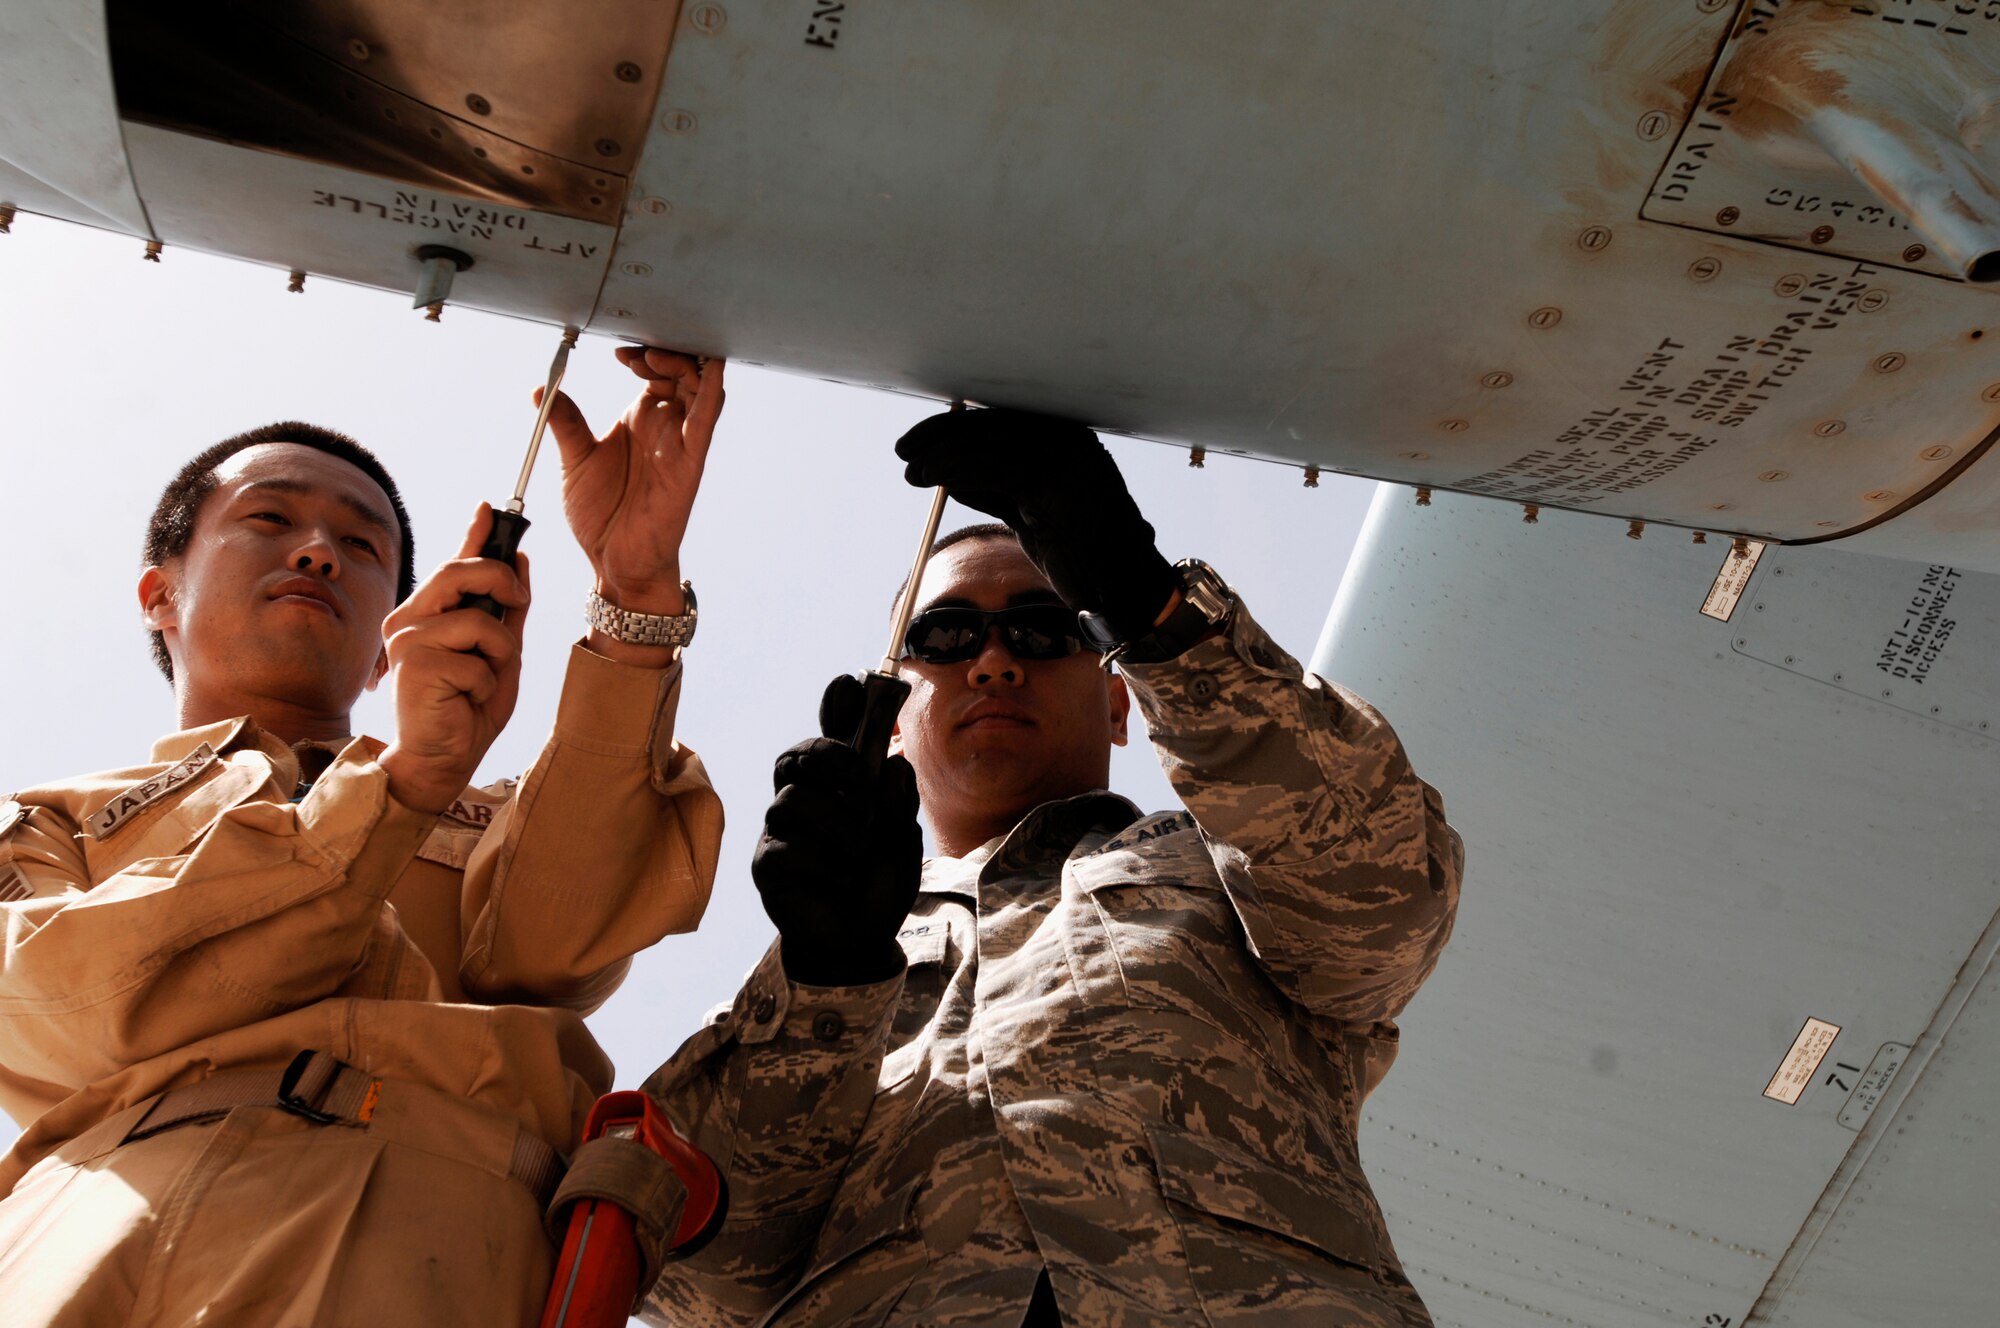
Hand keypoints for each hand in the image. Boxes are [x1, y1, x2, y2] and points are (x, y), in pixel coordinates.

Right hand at [378, 506, 529, 813]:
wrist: (442, 760)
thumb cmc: (467, 709)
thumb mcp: (500, 654)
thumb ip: (508, 611)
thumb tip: (520, 560)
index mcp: (428, 613)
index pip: (453, 563)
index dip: (474, 534)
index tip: (490, 508)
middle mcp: (409, 620)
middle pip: (459, 572)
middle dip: (501, 581)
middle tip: (519, 601)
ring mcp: (407, 641)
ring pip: (478, 620)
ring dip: (499, 653)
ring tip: (484, 679)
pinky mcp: (416, 666)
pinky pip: (476, 659)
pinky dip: (486, 683)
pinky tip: (466, 701)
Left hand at [544, 346, 724, 616]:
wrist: (615, 561)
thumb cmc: (601, 516)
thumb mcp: (575, 459)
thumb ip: (565, 420)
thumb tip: (541, 388)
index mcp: (640, 420)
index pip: (656, 371)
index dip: (644, 352)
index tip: (620, 352)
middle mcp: (664, 426)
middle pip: (682, 370)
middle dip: (664, 351)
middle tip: (637, 352)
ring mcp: (680, 442)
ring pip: (700, 387)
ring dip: (684, 364)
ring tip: (655, 358)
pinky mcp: (690, 461)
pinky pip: (706, 421)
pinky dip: (712, 391)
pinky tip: (710, 369)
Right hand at [751, 675, 922, 986]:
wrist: (861, 940)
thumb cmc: (878, 882)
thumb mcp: (902, 837)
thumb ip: (897, 799)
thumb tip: (893, 759)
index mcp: (838, 789)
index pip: (830, 737)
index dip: (836, 708)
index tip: (849, 683)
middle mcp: (804, 800)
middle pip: (796, 755)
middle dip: (830, 759)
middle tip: (860, 783)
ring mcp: (780, 831)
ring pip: (795, 801)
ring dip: (839, 830)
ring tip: (857, 857)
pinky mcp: (766, 863)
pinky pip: (786, 846)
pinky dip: (822, 864)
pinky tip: (834, 881)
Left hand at [895, 406, 1178, 641]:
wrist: (1118, 588)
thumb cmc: (1077, 553)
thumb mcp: (1027, 511)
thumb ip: (995, 488)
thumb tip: (948, 474)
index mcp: (1068, 439)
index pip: (1003, 420)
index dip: (955, 427)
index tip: (918, 441)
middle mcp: (1071, 440)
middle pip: (994, 424)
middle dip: (943, 436)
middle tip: (905, 451)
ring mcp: (1069, 459)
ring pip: (993, 444)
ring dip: (945, 455)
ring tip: (913, 470)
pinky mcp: (1060, 484)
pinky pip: (999, 470)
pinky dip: (961, 471)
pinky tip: (937, 479)